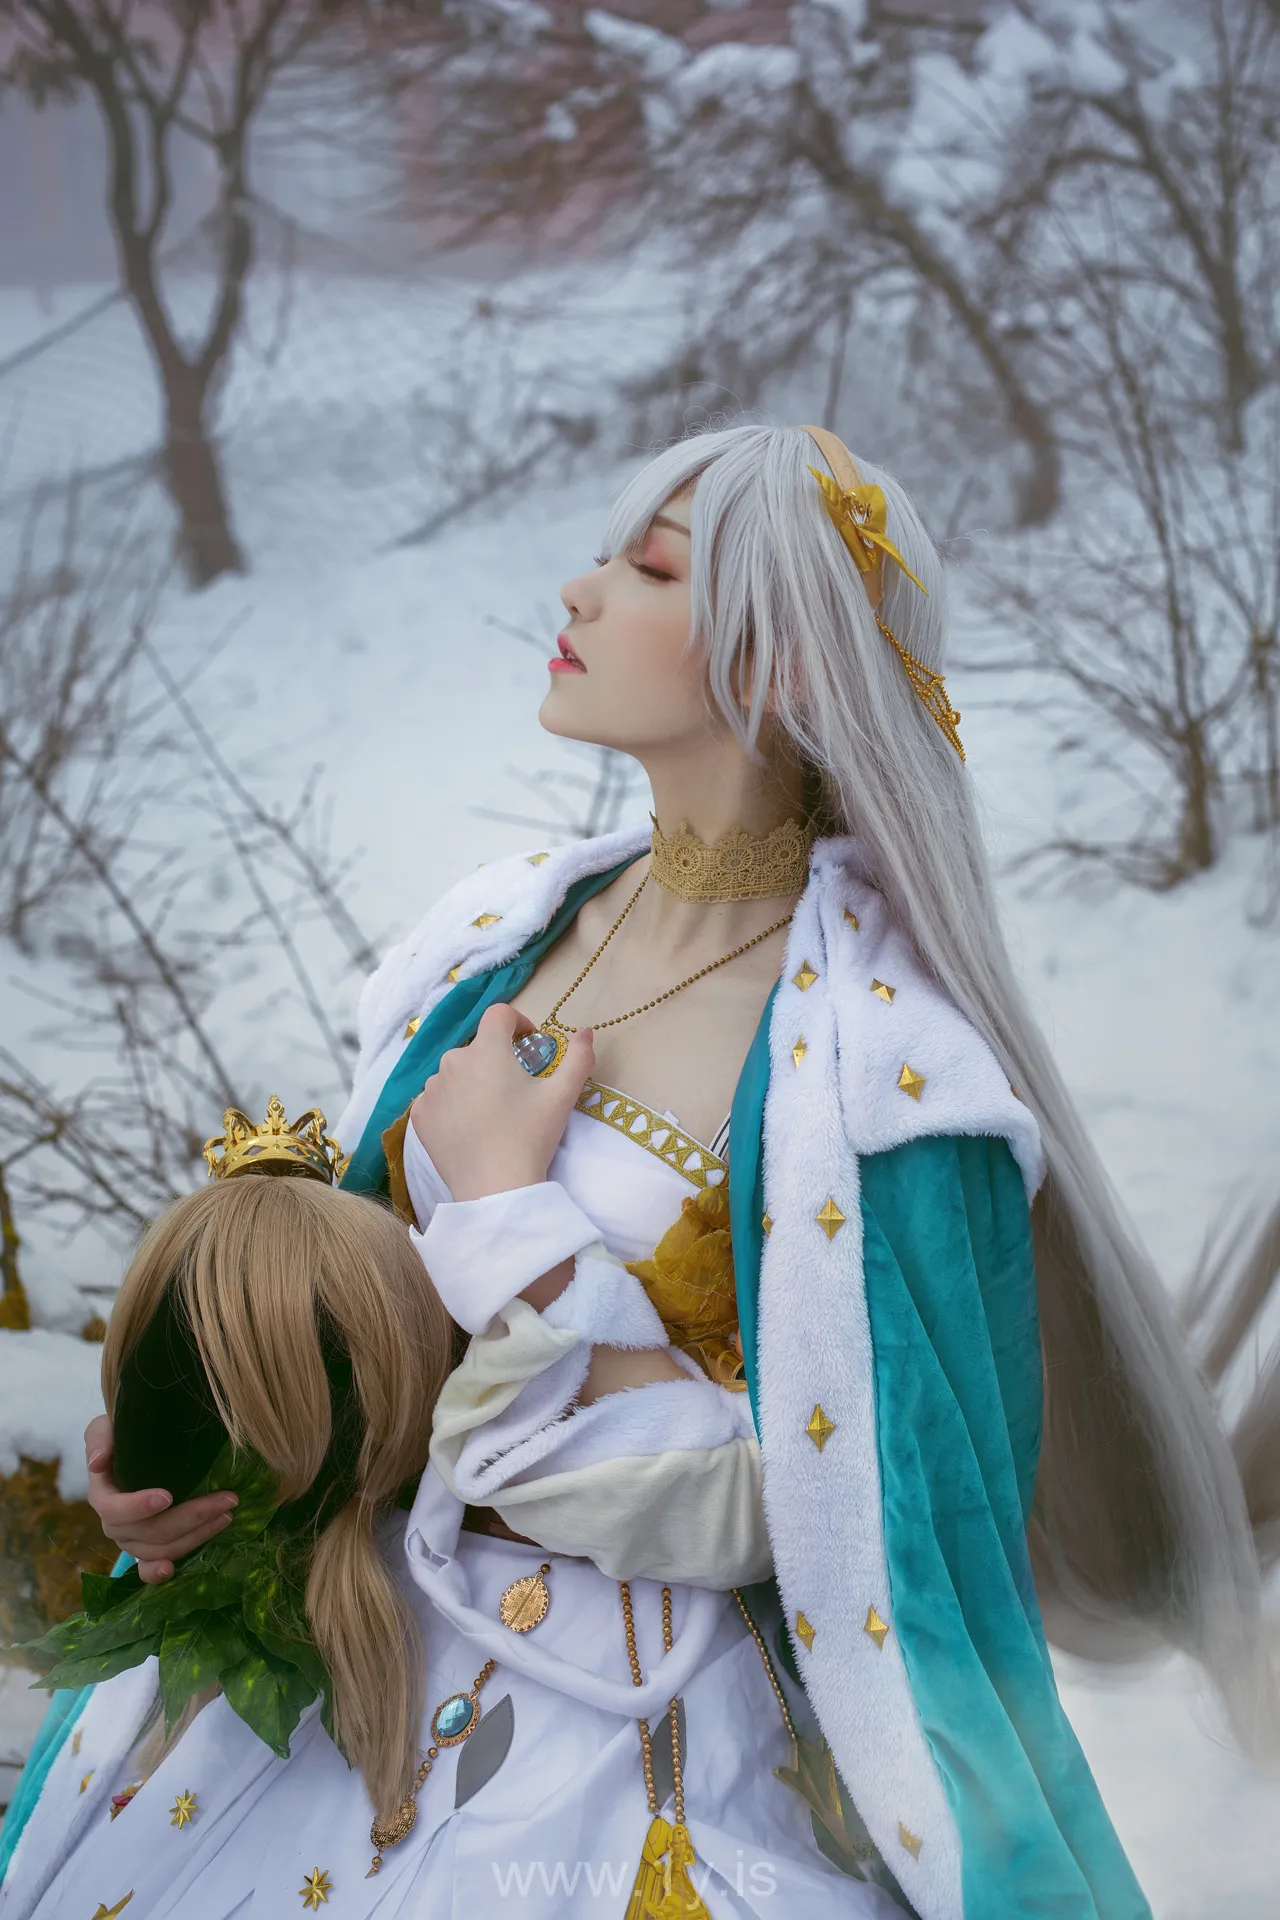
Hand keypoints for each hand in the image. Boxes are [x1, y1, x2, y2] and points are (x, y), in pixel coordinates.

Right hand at [84, 1414, 237, 1585]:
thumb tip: (97, 1463)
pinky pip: (150, 1570)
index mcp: (103, 1495)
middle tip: (227, 1499)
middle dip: (191, 1516)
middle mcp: (116, 1525)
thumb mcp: (107, 1427)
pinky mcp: (147, 1551)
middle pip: (150, 1532)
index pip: (115, 1510)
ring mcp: (132, 1541)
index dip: (139, 1507)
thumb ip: (100, 1438)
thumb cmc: (124, 1437)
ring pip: (162, 1550)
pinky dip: (160, 1573)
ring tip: (227, 1513)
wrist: (137, 1453)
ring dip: (197, 1535)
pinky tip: (175, 1569)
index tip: (167, 1496)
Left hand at [410, 1003, 593, 1202]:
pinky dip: (452, 1104)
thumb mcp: (563, 1095)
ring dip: (472, 1081)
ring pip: (455, 1073)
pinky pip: (437, 1098)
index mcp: (487, 1049)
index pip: (499, 1014)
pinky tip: (469, 1127)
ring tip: (490, 1113)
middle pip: (477, 1047)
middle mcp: (453, 1061)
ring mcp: (432, 1089)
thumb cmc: (530, 1136)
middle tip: (514, 1091)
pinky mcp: (419, 1115)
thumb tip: (584, 1032)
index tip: (529, 1047)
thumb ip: (578, 1057)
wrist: (495, 1187)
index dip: (518, 1023)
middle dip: (496, 1059)